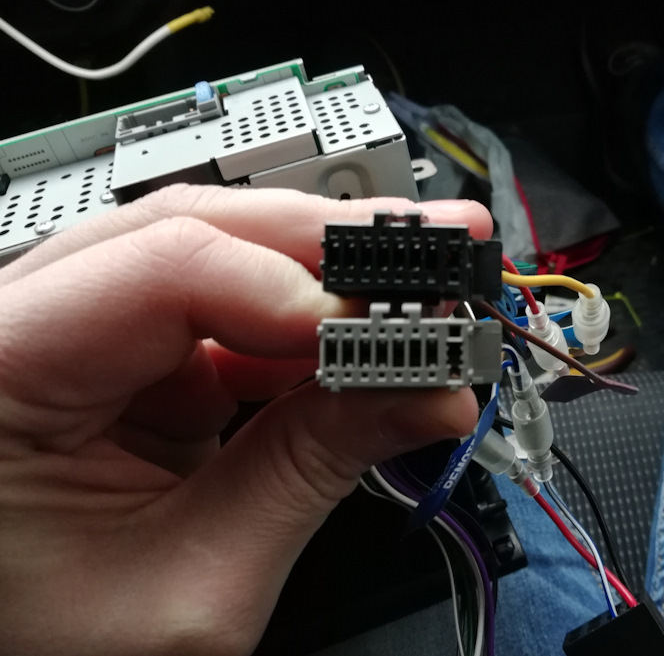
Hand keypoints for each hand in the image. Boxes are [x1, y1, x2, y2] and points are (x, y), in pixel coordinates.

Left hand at [0, 184, 492, 655]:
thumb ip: (311, 471)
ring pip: (219, 257)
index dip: (290, 287)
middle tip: (437, 246)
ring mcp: (79, 340)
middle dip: (330, 248)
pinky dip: (306, 329)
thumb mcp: (196, 584)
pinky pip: (229, 313)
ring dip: (327, 280)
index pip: (162, 268)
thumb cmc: (52, 653)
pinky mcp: (129, 360)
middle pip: (192, 235)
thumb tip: (423, 390)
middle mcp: (25, 332)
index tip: (386, 328)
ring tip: (415, 291)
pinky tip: (364, 340)